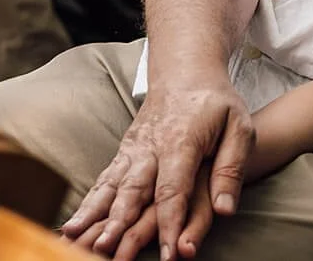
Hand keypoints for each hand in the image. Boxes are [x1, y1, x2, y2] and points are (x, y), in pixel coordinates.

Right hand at [60, 83, 254, 260]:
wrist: (186, 71)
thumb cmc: (217, 102)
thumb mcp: (239, 127)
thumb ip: (231, 168)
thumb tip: (225, 210)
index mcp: (181, 141)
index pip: (173, 189)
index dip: (170, 223)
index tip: (168, 254)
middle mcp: (150, 147)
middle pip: (133, 190)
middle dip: (119, 223)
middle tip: (105, 251)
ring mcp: (133, 149)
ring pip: (111, 186)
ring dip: (93, 214)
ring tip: (73, 239)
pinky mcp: (123, 152)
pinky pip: (104, 180)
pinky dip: (88, 203)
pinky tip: (73, 225)